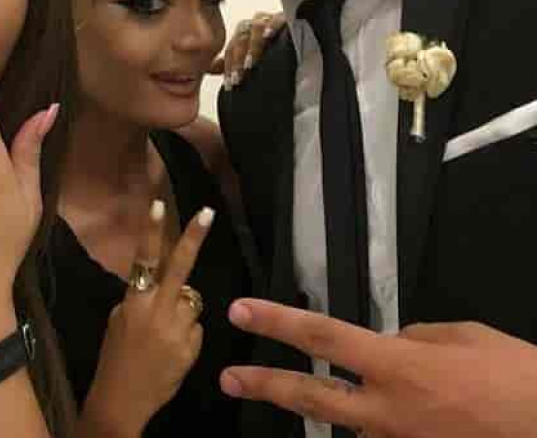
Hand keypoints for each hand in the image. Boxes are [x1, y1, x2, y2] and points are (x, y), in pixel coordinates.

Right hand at [79, 201, 214, 437]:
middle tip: (207, 212)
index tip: (160, 205)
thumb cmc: (115, 357)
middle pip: (180, 266)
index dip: (152, 230)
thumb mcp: (118, 320)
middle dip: (194, 237)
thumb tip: (158, 286)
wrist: (122, 400)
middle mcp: (158, 309)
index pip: (145, 257)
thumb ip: (139, 299)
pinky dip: (187, 334)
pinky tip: (172, 350)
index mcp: (135, 300)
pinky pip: (195, 327)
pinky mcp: (191, 345)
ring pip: (191, 301)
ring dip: (183, 310)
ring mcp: (177, 327)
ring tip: (165, 334)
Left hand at [209, 11, 283, 89]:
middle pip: (240, 38)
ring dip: (252, 47)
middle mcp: (254, 25)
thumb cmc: (277, 52)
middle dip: (237, 60)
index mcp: (244, 34)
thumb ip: (234, 63)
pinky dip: (271, 26)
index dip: (229, 66)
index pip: (231, 48)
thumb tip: (214, 71)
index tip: (230, 84)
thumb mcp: (254, 61)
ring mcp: (269, 20)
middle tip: (238, 78)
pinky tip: (268, 35)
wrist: (299, 38)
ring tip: (250, 63)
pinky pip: (277, 18)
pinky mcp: (285, 18)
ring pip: (255, 28)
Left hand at [220, 299, 536, 437]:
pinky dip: (370, 425)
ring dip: (322, 410)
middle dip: (265, 386)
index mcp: (398, 365)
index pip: (322, 336)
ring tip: (300, 394)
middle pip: (312, 396)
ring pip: (345, 426)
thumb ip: (412, 339)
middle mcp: (388, 410)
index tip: (242, 311)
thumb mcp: (461, 336)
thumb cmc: (515, 376)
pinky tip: (382, 412)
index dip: (277, 321)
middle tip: (229, 379)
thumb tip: (387, 344)